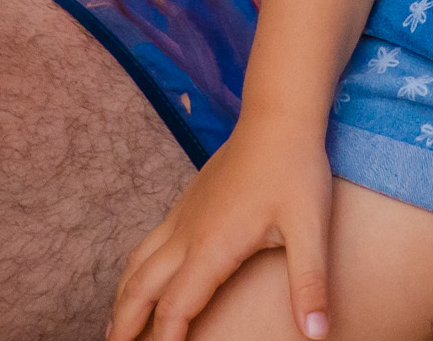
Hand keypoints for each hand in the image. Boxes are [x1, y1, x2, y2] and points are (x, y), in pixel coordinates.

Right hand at [107, 117, 334, 340]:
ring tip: (115, 326)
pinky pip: (150, 241)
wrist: (278, 114)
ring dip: (124, 296)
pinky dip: (135, 268)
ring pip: (138, 262)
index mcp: (212, 247)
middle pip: (142, 288)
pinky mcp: (188, 200)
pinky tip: (141, 276)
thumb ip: (310, 282)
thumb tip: (317, 331)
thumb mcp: (310, 227)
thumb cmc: (295, 169)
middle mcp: (188, 234)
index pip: (176, 308)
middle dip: (126, 324)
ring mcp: (184, 214)